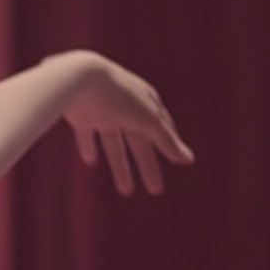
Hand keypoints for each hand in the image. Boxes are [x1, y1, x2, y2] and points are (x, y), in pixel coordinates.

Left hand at [50, 50, 195, 195]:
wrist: (80, 78)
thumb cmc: (119, 94)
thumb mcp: (147, 119)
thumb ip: (166, 140)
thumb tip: (189, 160)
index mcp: (145, 101)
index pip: (162, 126)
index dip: (169, 144)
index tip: (177, 160)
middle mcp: (125, 107)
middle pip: (139, 142)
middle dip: (147, 165)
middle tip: (156, 190)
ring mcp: (103, 111)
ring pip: (114, 143)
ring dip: (120, 166)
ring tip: (126, 191)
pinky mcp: (81, 116)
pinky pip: (86, 135)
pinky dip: (88, 147)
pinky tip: (90, 161)